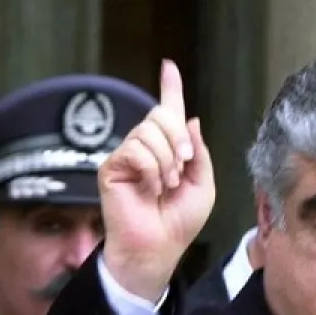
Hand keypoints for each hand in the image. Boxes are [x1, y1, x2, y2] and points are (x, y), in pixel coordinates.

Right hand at [97, 60, 215, 300]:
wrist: (159, 248)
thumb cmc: (179, 222)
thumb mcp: (203, 185)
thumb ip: (198, 151)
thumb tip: (189, 118)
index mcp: (168, 149)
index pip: (168, 111)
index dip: (170, 88)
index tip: (169, 67)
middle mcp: (145, 148)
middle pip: (160, 116)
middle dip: (178, 139)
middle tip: (183, 168)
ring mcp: (127, 156)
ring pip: (149, 132)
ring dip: (166, 161)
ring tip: (165, 186)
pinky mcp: (112, 167)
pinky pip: (136, 150)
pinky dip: (151, 170)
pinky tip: (150, 190)